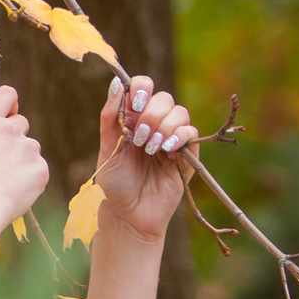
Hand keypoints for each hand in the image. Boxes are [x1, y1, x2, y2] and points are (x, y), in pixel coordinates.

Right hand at [0, 85, 51, 236]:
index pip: (7, 94)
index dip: (10, 103)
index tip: (9, 114)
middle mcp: (10, 130)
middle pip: (21, 123)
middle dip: (14, 138)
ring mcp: (28, 149)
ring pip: (30, 149)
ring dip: (21, 160)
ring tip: (2, 182)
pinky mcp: (40, 169)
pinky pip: (37, 170)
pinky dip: (29, 180)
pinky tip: (13, 191)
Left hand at [92, 73, 196, 244]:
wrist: (128, 216)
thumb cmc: (114, 185)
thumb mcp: (107, 148)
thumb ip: (110, 116)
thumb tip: (117, 83)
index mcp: (132, 120)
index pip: (143, 87)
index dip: (142, 88)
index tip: (136, 103)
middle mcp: (153, 126)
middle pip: (163, 98)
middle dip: (151, 114)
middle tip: (140, 138)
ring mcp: (170, 139)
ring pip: (180, 112)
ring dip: (164, 127)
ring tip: (151, 150)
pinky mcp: (186, 155)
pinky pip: (191, 132)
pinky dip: (179, 136)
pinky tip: (166, 151)